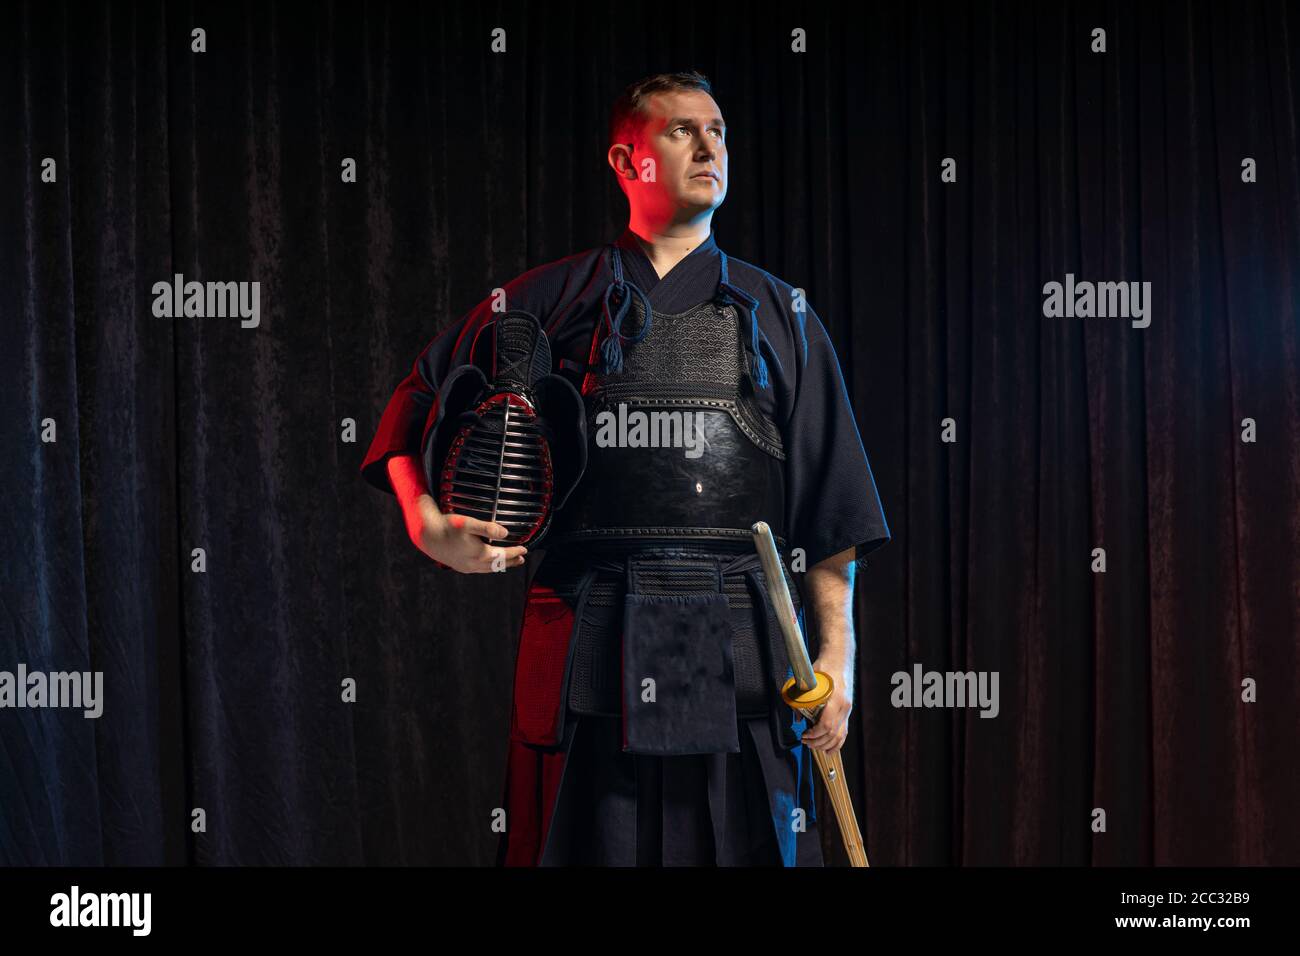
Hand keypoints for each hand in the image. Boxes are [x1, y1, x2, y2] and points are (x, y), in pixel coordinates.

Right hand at [404, 494, 527, 573]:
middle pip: (498, 564)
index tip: (524, 549)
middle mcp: (475, 564)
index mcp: (480, 554)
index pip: (503, 554)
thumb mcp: (469, 524)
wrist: (428, 537)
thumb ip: (488, 528)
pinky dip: (489, 566)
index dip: (515, 551)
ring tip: (510, 562)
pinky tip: (489, 563)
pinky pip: (480, 569)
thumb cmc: (447, 528)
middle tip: (521, 558)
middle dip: (511, 561)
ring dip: (501, 565)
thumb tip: (505, 533)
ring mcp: (467, 567)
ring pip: (489, 569)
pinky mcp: (460, 567)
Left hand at [800, 656, 852, 752]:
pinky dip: (837, 743)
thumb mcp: (809, 679)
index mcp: (836, 699)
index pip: (826, 725)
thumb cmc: (825, 666)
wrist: (839, 658)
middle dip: (817, 742)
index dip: (814, 734)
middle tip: (805, 741)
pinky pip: (844, 732)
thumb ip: (802, 697)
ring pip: (840, 735)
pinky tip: (829, 750)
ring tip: (813, 746)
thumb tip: (797, 716)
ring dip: (826, 744)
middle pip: (833, 733)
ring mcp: (848, 709)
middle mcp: (845, 706)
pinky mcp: (847, 711)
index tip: (804, 735)